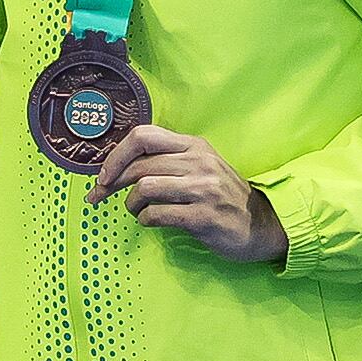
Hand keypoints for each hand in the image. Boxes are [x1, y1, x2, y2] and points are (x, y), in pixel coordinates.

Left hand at [90, 122, 286, 264]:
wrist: (262, 224)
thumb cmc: (222, 197)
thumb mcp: (201, 167)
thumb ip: (167, 161)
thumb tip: (118, 166)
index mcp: (194, 145)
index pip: (143, 136)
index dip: (116, 155)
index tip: (103, 174)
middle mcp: (198, 162)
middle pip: (138, 165)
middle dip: (110, 183)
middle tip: (99, 196)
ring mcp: (203, 188)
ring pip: (144, 188)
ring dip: (130, 204)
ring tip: (137, 211)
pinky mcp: (203, 216)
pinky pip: (156, 214)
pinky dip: (145, 220)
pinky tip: (151, 222)